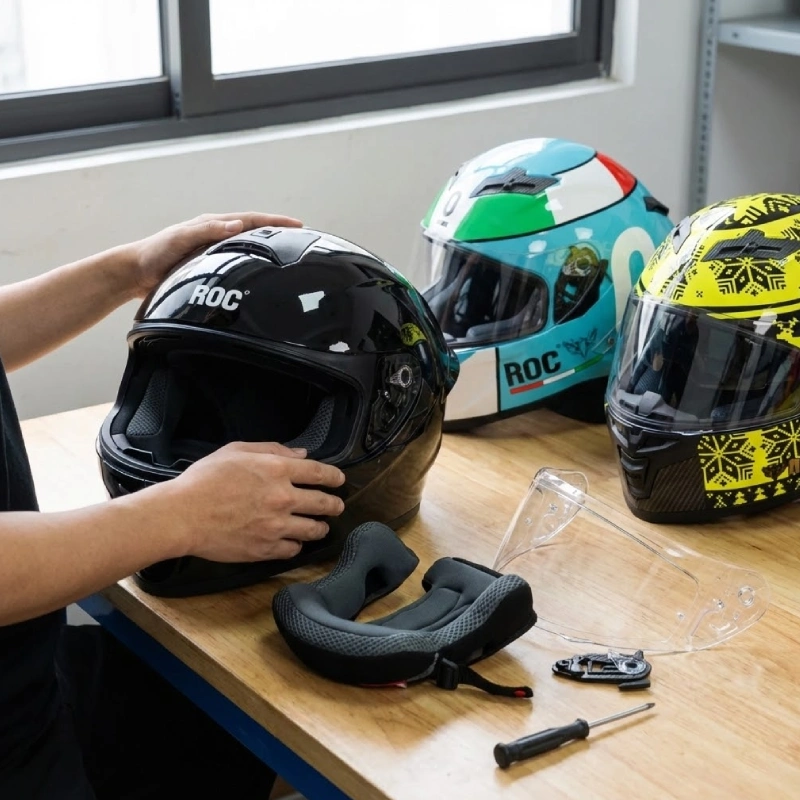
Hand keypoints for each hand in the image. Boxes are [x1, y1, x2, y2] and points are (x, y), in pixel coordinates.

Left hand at [128, 212, 302, 297]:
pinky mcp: (208, 265)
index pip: (251, 220)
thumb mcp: (180, 239)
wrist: (135, 272)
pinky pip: (236, 261)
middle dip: (277, 232)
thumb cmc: (154, 254)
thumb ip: (206, 231)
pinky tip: (259, 275)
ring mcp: (212, 249)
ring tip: (286, 255)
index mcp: (211, 225)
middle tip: (299, 239)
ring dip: (266, 248)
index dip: (275, 222)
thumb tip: (236, 225)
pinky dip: (252, 263)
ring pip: (246, 246)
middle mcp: (215, 234)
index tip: (297, 226)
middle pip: (253, 230)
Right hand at [163, 441, 345, 562]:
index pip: (319, 473)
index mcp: (277, 470)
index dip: (334, 477)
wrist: (182, 515)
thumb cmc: (204, 480)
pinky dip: (296, 545)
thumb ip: (272, 449)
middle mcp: (283, 498)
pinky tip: (294, 541)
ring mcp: (276, 526)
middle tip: (337, 506)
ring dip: (320, 527)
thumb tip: (300, 454)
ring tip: (321, 527)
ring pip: (313, 530)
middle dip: (334, 505)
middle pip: (323, 504)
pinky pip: (293, 549)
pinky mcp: (265, 549)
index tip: (339, 480)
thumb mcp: (237, 451)